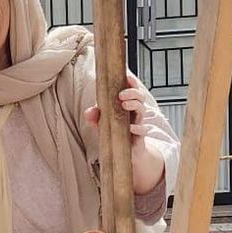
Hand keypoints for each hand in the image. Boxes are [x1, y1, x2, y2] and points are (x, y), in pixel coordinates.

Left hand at [86, 71, 166, 192]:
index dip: (131, 83)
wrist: (127, 156)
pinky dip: (136, 128)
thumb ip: (95, 117)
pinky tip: (130, 127)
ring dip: (134, 105)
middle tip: (121, 94)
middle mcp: (135, 114)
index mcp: (127, 107)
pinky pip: (142, 131)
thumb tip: (89, 112)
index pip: (132, 90)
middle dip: (132, 93)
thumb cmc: (116, 135)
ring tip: (124, 104)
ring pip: (142, 111)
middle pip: (140, 98)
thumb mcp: (102, 125)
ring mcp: (138, 125)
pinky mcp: (139, 138)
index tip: (126, 76)